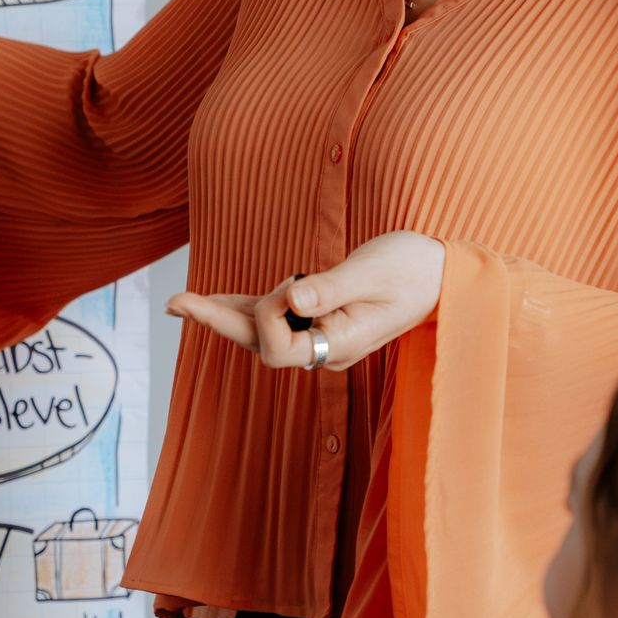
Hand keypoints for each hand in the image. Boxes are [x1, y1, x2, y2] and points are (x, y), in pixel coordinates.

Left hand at [167, 233, 445, 371]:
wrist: (446, 275)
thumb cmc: (414, 268)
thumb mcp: (373, 271)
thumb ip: (331, 286)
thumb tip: (294, 295)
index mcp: (339, 344)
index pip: (279, 346)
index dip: (269, 312)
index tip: (291, 280)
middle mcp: (325, 349)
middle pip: (259, 345)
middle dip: (216, 321)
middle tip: (172, 303)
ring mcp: (322, 338)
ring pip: (262, 333)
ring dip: (225, 314)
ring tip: (180, 302)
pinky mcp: (321, 320)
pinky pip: (275, 321)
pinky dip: (246, 308)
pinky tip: (213, 301)